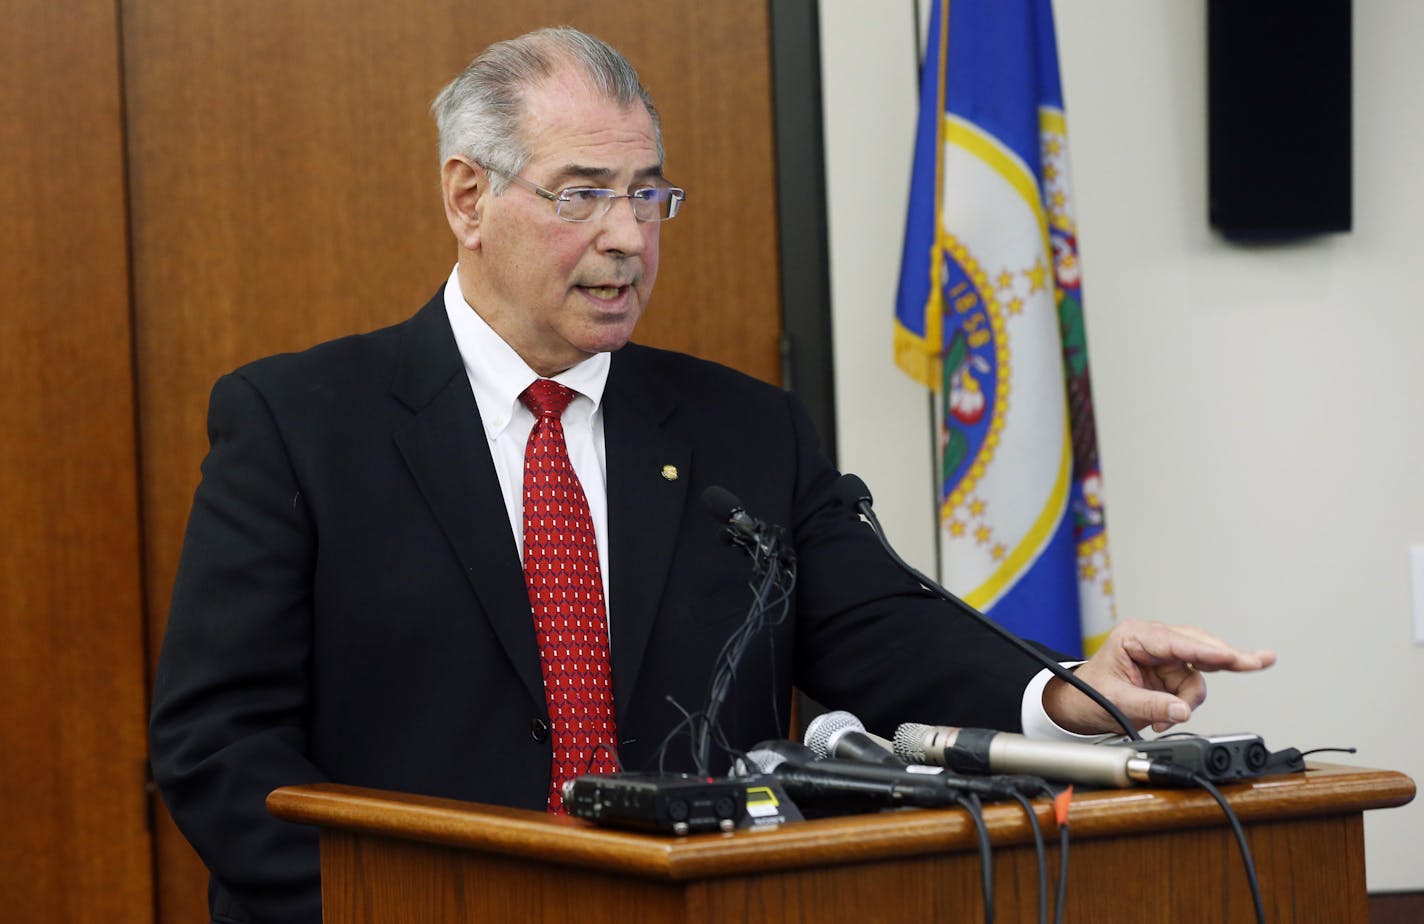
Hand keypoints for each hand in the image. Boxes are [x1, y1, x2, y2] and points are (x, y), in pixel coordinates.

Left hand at [1042, 618, 1276, 734]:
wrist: (1077, 704)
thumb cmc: (1088, 693)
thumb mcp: (1116, 701)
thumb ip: (1150, 706)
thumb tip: (1181, 711)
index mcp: (1135, 636)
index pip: (1178, 642)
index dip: (1208, 650)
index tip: (1232, 657)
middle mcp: (1153, 640)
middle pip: (1200, 647)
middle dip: (1226, 659)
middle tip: (1261, 661)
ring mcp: (1164, 656)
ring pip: (1200, 671)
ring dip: (1191, 698)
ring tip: (1167, 717)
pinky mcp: (1171, 672)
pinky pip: (1193, 684)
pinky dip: (1189, 702)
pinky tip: (1176, 712)